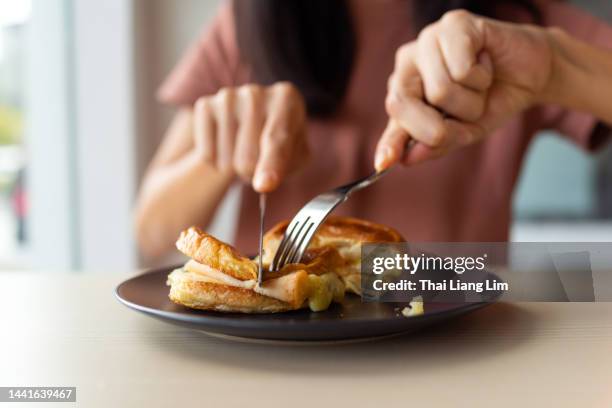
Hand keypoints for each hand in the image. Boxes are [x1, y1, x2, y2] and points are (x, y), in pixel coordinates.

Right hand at [193, 81, 307, 191]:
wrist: (252, 125)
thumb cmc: (280, 144)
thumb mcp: (295, 156)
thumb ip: (286, 168)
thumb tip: (264, 183)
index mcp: (286, 99)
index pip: (276, 140)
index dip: (271, 165)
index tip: (264, 185)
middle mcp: (256, 93)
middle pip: (248, 158)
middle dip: (253, 173)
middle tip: (259, 163)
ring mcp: (228, 97)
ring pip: (227, 160)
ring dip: (235, 169)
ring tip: (243, 152)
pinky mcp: (205, 106)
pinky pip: (207, 154)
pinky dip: (216, 163)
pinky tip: (226, 148)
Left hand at [376, 9, 555, 169]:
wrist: (531, 75)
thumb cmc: (491, 100)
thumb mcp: (463, 133)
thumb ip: (434, 144)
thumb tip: (405, 159)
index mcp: (403, 88)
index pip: (393, 119)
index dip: (390, 142)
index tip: (384, 163)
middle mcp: (408, 61)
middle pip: (405, 105)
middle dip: (442, 126)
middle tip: (468, 112)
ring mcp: (427, 40)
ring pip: (439, 92)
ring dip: (471, 101)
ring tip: (480, 85)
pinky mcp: (453, 24)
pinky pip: (462, 70)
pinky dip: (481, 77)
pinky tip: (485, 62)